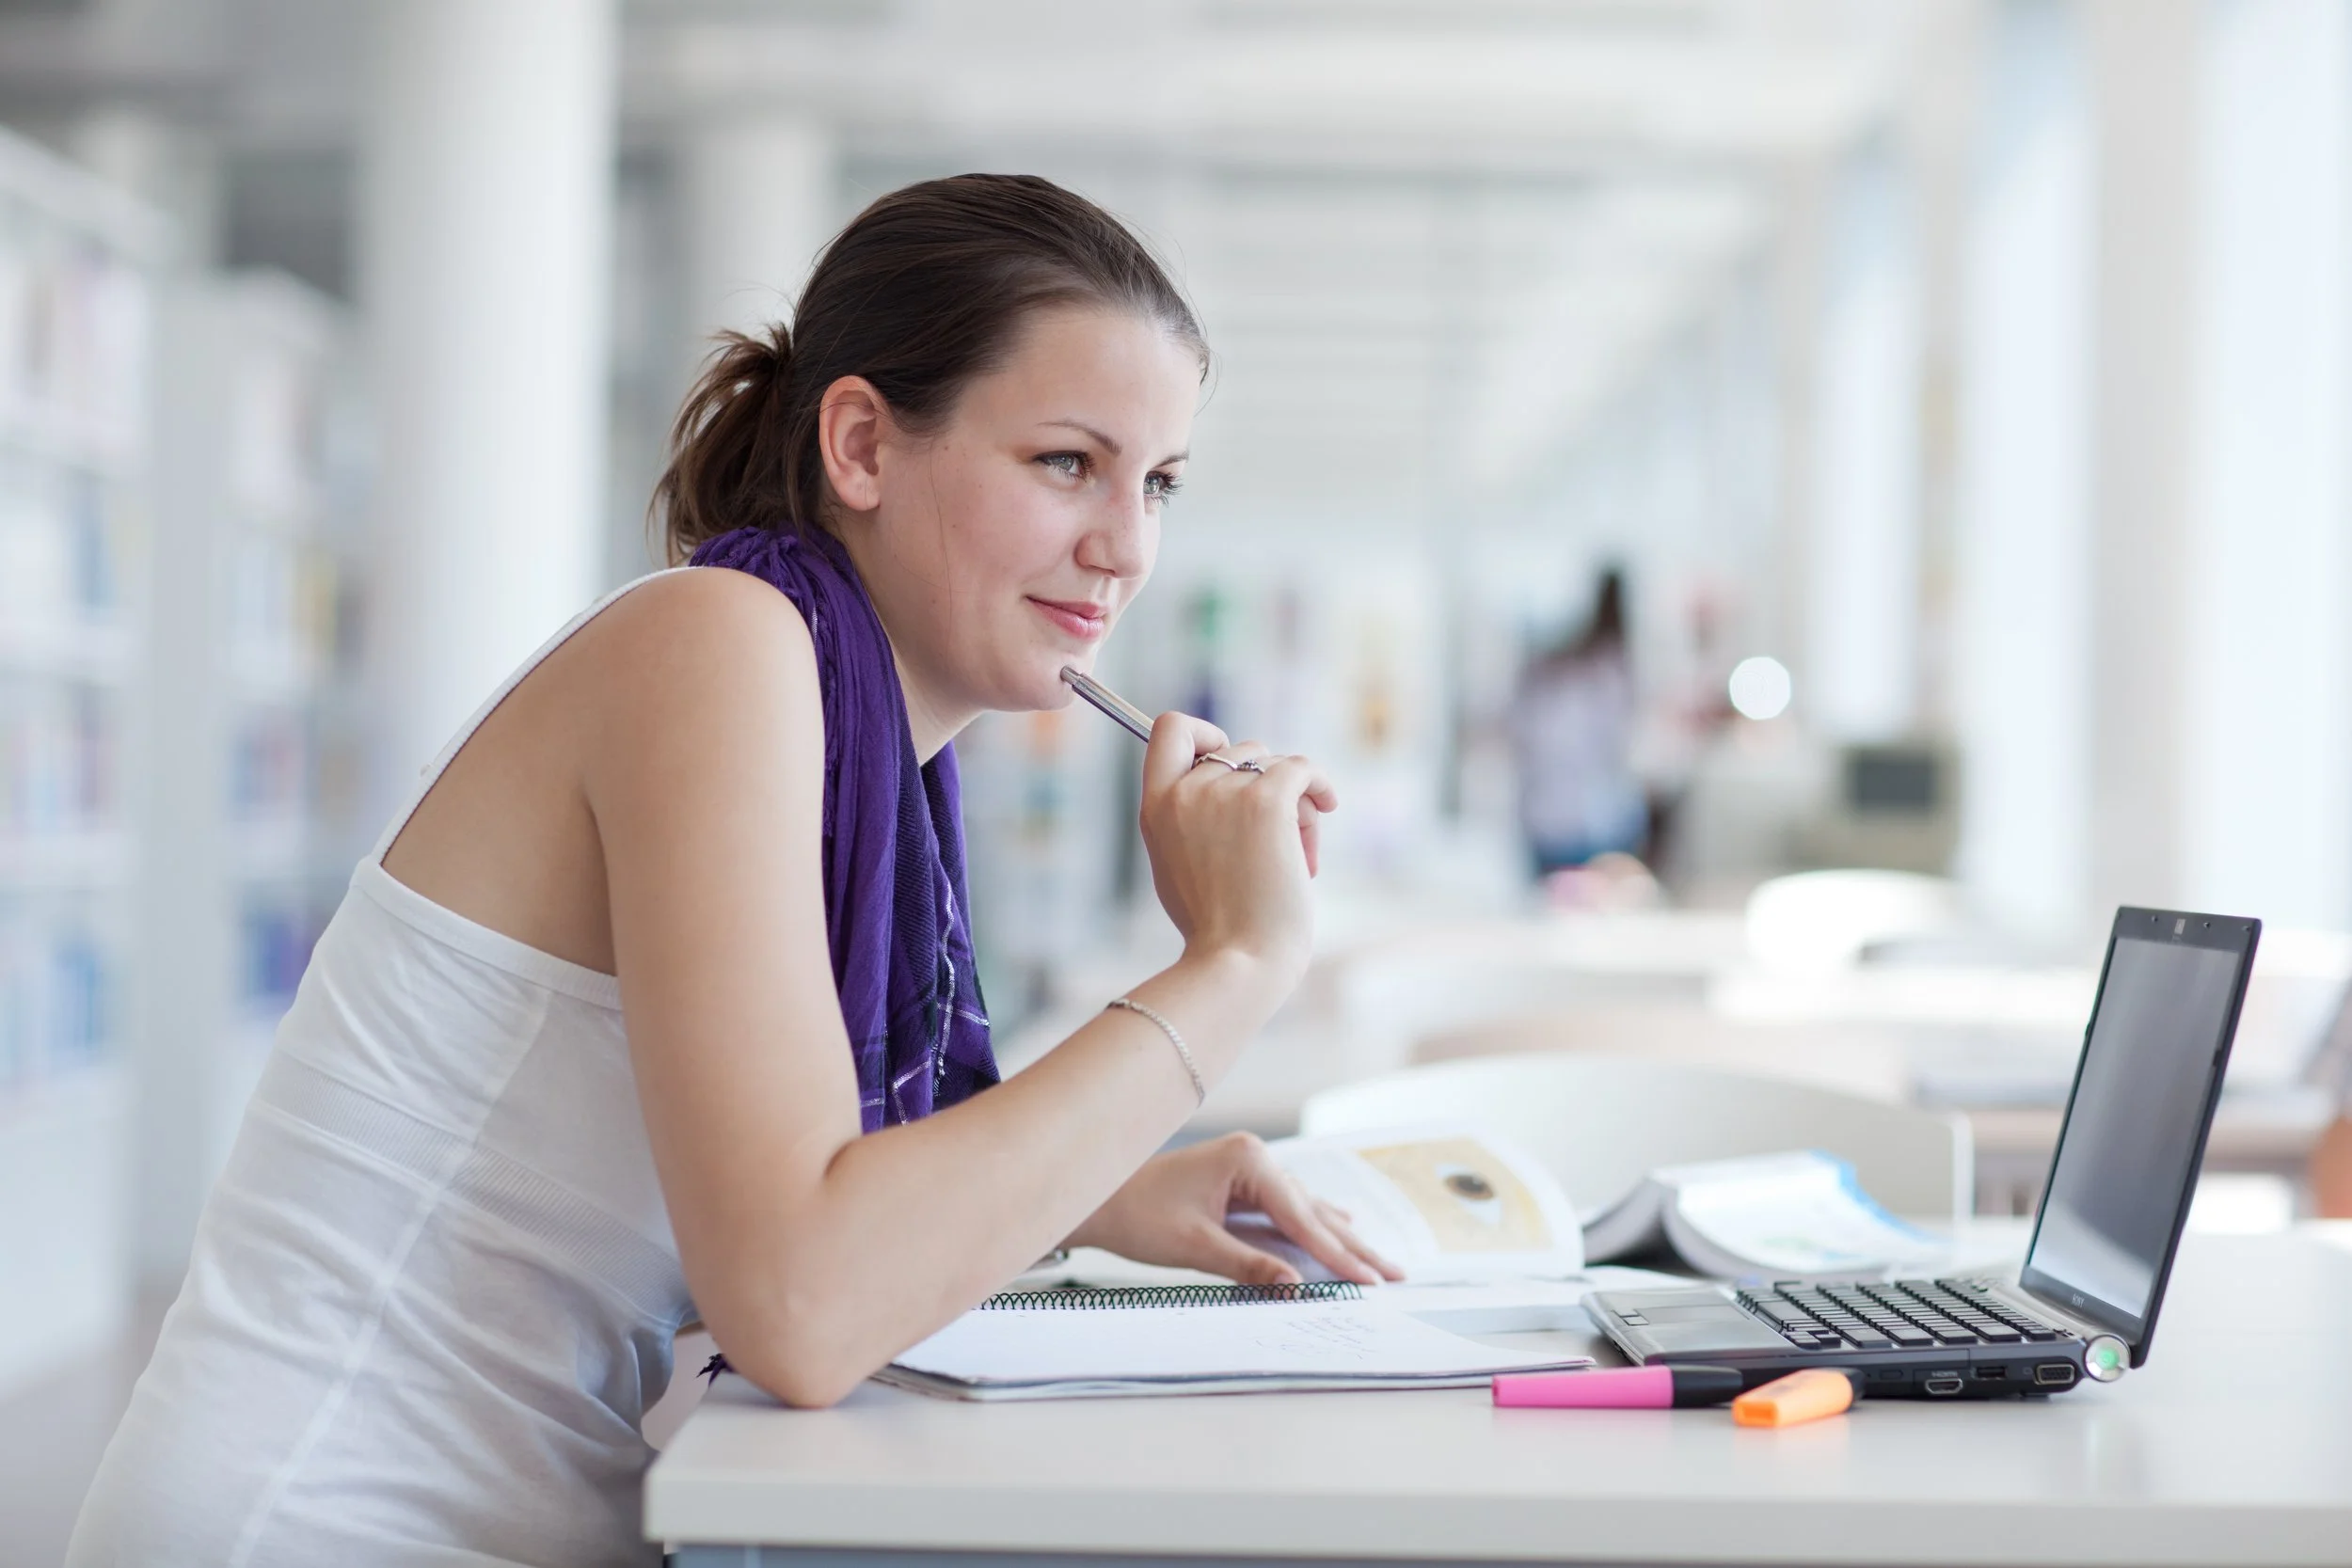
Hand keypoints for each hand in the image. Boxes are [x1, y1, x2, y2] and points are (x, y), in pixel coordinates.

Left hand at [1065, 1132, 1400, 1286]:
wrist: (1100, 1197)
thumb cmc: (1138, 1216)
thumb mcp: (1195, 1247)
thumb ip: (1249, 1265)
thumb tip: (1295, 1286)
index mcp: (1248, 1159)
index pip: (1303, 1217)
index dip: (1338, 1254)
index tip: (1371, 1281)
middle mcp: (1255, 1156)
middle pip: (1314, 1211)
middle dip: (1353, 1247)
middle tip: (1394, 1275)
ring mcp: (1250, 1166)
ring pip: (1306, 1210)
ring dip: (1340, 1238)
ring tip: (1377, 1263)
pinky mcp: (1242, 1181)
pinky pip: (1289, 1208)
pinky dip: (1316, 1225)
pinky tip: (1343, 1226)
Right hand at [1140, 712, 1338, 977]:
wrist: (1239, 962)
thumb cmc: (1216, 928)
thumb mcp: (1177, 864)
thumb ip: (1187, 818)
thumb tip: (1222, 779)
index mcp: (1155, 807)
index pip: (1171, 729)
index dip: (1207, 736)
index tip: (1230, 766)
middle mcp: (1185, 792)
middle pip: (1239, 751)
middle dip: (1263, 786)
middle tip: (1280, 835)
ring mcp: (1224, 794)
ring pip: (1273, 764)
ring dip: (1293, 801)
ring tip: (1297, 852)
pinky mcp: (1266, 802)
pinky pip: (1301, 768)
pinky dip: (1319, 784)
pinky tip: (1329, 804)